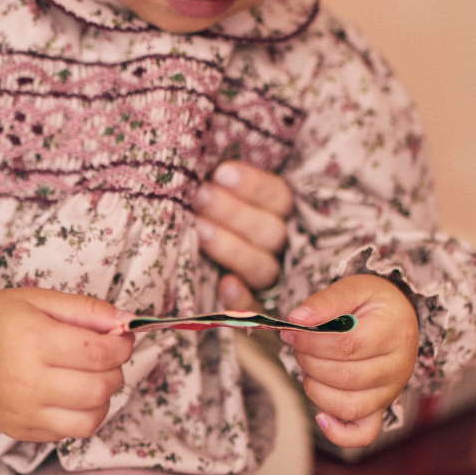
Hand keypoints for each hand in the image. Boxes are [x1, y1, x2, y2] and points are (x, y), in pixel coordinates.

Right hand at [0, 278, 132, 441]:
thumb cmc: (0, 319)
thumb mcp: (41, 300)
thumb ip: (87, 310)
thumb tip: (128, 322)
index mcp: (32, 341)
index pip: (100, 353)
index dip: (121, 345)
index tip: (120, 338)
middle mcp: (25, 381)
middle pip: (100, 388)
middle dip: (115, 370)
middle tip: (106, 357)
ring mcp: (22, 412)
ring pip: (91, 418)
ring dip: (103, 397)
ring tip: (91, 378)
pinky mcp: (20, 431)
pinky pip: (71, 433)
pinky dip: (82, 414)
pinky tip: (71, 394)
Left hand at [193, 161, 292, 308]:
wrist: (195, 271)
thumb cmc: (205, 218)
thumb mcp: (217, 197)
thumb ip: (220, 185)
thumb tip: (204, 164)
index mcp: (279, 214)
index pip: (279, 197)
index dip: (253, 185)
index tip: (220, 173)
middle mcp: (280, 247)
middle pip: (271, 232)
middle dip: (233, 212)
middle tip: (200, 196)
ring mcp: (270, 280)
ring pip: (263, 267)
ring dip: (232, 248)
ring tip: (199, 229)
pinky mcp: (254, 310)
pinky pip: (255, 308)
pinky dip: (240, 298)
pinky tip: (225, 284)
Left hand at [282, 275, 419, 447]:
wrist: (397, 318)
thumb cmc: (373, 303)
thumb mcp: (354, 288)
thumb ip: (325, 301)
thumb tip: (296, 319)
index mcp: (394, 332)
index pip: (348, 345)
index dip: (312, 342)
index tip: (293, 332)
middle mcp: (398, 367)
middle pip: (346, 377)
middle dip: (310, 362)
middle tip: (299, 345)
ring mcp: (390, 391)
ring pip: (349, 406)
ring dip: (316, 388)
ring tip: (309, 366)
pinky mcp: (381, 408)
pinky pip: (363, 433)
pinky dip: (338, 432)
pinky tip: (320, 415)